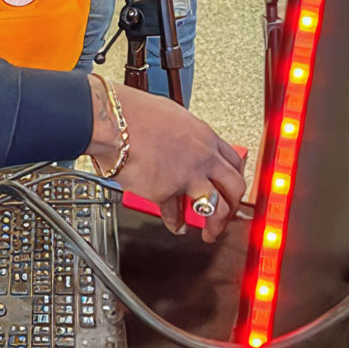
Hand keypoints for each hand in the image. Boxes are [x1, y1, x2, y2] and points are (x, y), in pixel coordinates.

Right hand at [86, 79, 245, 241]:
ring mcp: (187, 177)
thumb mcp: (172, 116)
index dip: (235, 179)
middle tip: (229, 214)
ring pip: (215, 208)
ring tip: (210, 233)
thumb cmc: (134, 114)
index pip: (234, 163)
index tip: (232, 189)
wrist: (113, 123)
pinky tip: (175, 225)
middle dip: (234, 207)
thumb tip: (185, 144)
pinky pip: (174, 213)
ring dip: (215, 226)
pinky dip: (175, 223)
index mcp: (205, 136)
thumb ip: (185, 136)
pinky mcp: (165, 193)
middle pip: (234, 188)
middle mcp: (202, 158)